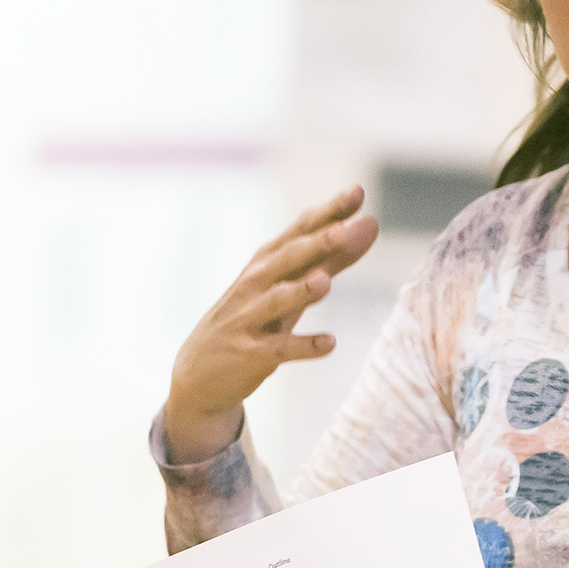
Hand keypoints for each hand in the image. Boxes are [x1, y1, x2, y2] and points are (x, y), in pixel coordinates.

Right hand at [163, 186, 378, 461]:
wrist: (199, 375)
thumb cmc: (254, 321)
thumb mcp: (291, 288)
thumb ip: (331, 259)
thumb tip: (370, 226)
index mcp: (267, 264)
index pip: (300, 231)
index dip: (328, 213)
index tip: (358, 192)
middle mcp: (256, 285)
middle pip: (288, 259)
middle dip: (316, 243)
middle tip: (345, 229)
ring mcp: (251, 319)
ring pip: (278, 301)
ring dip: (302, 291)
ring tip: (326, 282)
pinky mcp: (251, 354)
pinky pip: (280, 348)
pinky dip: (304, 346)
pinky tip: (330, 343)